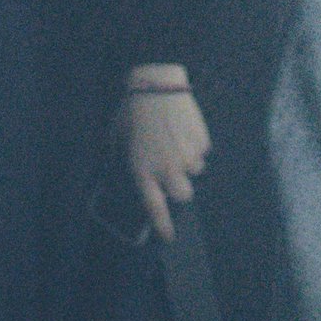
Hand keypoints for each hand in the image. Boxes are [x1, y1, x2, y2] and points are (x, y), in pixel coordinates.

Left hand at [121, 72, 210, 241]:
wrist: (157, 83)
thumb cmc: (133, 110)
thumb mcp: (118, 136)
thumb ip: (121, 155)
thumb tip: (119, 163)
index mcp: (142, 170)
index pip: (154, 208)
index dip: (163, 225)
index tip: (169, 237)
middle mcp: (166, 169)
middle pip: (183, 194)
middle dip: (180, 186)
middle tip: (172, 169)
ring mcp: (187, 157)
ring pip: (194, 170)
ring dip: (187, 160)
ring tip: (174, 137)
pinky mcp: (202, 142)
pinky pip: (201, 151)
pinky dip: (194, 144)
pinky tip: (183, 126)